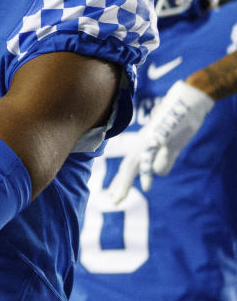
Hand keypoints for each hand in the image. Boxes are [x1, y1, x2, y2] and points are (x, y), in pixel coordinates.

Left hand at [107, 80, 213, 202]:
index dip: (121, 179)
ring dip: (125, 183)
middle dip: (119, 185)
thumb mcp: (171, 143)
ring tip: (117, 198)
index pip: (128, 164)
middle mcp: (142, 143)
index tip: (114, 193)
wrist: (188, 99)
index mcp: (144, 143)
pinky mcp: (160, 139)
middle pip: (127, 167)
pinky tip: (145, 187)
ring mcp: (150, 141)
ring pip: (133, 165)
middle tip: (111, 201)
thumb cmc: (180, 118)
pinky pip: (151, 158)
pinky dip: (146, 173)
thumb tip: (158, 174)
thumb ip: (165, 159)